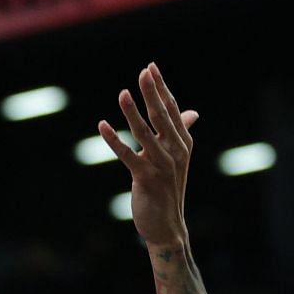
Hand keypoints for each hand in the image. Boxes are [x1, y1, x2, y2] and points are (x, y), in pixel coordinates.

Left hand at [98, 62, 200, 245]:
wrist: (167, 226)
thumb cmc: (168, 189)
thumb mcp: (176, 159)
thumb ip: (179, 133)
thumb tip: (192, 112)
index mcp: (183, 143)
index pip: (171, 110)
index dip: (161, 88)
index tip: (151, 67)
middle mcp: (176, 152)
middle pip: (161, 116)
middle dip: (152, 92)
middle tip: (144, 70)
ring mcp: (162, 166)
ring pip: (145, 133)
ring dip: (132, 112)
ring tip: (123, 93)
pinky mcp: (146, 179)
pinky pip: (127, 156)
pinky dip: (113, 140)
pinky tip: (101, 126)